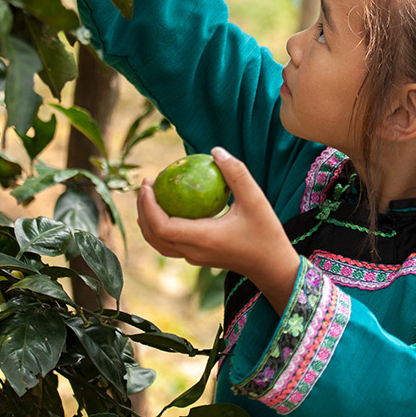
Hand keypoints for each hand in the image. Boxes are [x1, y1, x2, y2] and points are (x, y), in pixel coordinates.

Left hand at [137, 147, 300, 314]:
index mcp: (202, 238)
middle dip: (143, 209)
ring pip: (159, 243)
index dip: (148, 206)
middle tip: (146, 184)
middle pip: (153, 235)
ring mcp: (194, 258)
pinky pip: (170, 243)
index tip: (148, 184)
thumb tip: (215, 151)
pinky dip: (160, 227)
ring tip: (149, 196)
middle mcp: (193, 252)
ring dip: (148, 220)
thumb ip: (235, 173)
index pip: (162, 226)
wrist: (272, 266)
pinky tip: (167, 209)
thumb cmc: (265, 233)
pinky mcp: (199, 257)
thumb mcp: (255, 198)